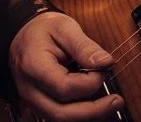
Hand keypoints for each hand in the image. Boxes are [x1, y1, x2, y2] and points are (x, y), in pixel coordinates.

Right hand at [8, 12, 124, 120]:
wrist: (23, 34)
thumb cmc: (43, 30)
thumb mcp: (64, 27)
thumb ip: (84, 46)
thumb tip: (106, 62)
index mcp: (33, 67)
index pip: (64, 87)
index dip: (88, 82)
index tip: (103, 70)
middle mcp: (29, 89)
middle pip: (60, 113)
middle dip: (92, 111)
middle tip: (117, 101)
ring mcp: (31, 100)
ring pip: (59, 119)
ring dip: (87, 116)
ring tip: (110, 105)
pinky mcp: (39, 104)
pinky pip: (58, 115)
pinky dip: (79, 114)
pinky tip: (95, 106)